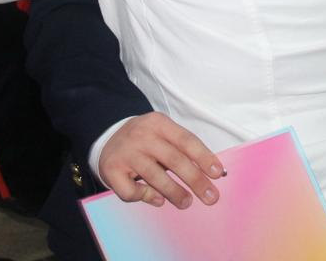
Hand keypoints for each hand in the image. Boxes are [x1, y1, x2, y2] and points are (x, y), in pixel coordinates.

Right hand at [99, 112, 224, 208]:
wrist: (108, 137)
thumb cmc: (145, 140)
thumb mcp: (162, 134)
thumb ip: (182, 149)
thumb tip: (211, 172)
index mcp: (158, 123)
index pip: (186, 140)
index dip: (203, 157)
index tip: (218, 173)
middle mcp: (141, 135)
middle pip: (173, 159)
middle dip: (195, 180)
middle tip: (210, 197)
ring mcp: (125, 152)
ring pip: (154, 176)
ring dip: (174, 192)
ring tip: (187, 202)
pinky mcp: (111, 169)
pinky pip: (132, 190)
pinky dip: (146, 197)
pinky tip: (158, 199)